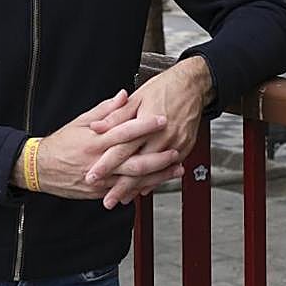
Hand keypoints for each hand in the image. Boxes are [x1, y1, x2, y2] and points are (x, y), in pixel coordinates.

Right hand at [13, 89, 179, 200]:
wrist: (40, 168)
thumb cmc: (61, 143)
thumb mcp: (80, 121)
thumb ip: (105, 110)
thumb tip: (124, 95)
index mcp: (95, 140)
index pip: (124, 131)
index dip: (144, 125)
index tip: (161, 119)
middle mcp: (99, 160)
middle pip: (134, 160)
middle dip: (158, 157)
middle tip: (176, 150)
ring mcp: (100, 179)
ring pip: (134, 179)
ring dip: (157, 175)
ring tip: (175, 169)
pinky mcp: (99, 192)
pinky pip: (124, 190)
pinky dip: (142, 187)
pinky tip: (157, 183)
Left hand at [86, 56, 212, 208]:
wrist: (192, 85)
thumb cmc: (164, 88)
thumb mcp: (137, 98)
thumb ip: (116, 115)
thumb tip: (96, 127)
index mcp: (146, 124)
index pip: (121, 149)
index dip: (106, 164)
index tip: (92, 176)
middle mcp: (162, 138)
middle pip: (137, 168)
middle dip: (120, 187)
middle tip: (107, 201)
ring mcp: (175, 145)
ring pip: (153, 173)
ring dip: (137, 188)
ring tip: (122, 199)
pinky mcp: (184, 148)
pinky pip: (167, 170)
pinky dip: (154, 181)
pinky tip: (143, 189)